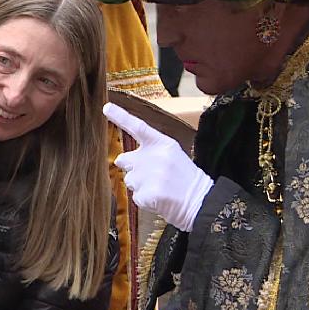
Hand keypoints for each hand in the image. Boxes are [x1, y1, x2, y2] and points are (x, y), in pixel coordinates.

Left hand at [103, 102, 212, 231]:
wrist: (201, 201)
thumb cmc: (187, 179)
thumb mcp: (173, 156)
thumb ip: (149, 152)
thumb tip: (121, 160)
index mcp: (163, 144)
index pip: (138, 127)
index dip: (120, 117)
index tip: (106, 108)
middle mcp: (153, 157)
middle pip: (124, 159)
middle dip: (130, 168)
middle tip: (150, 175)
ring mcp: (148, 176)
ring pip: (129, 180)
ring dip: (139, 186)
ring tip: (160, 189)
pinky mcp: (146, 194)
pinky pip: (136, 197)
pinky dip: (145, 201)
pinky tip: (160, 199)